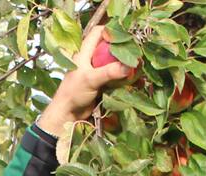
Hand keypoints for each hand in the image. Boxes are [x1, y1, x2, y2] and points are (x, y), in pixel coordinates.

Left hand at [36, 9, 136, 135]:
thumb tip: (129, 66)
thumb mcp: (90, 79)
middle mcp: (90, 59)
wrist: (67, 114)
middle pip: (109, 47)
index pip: (98, 33)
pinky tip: (134, 80)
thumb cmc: (73, 93)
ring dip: (125, 64)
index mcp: (84, 52)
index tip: (126, 36)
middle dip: (122, 49)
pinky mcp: (101, 83)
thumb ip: (109, 72)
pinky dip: (124, 77)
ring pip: (114, 62)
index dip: (111, 31)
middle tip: (136, 52)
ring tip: (138, 66)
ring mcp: (96, 71)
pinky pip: (115, 76)